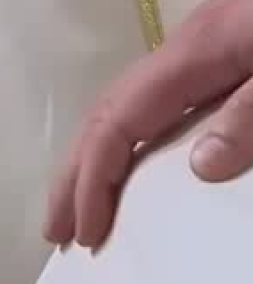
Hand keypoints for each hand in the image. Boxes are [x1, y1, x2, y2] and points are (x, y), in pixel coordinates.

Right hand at [45, 0, 252, 248]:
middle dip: (74, 176)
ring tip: (83, 207)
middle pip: (106, 114)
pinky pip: (157, 105)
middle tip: (57, 233)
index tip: (87, 234)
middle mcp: (189, 49)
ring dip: (95, 161)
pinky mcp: (227, 53)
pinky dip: (131, 143)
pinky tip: (136, 167)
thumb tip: (201, 165)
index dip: (93, 181)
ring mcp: (206, 48)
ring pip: (126, 108)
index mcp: (197, 52)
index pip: (118, 123)